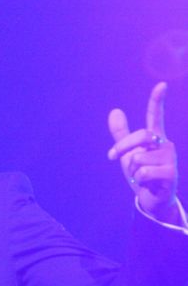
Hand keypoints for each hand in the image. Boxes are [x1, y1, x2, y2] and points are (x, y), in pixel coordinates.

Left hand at [107, 82, 178, 223]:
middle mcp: (165, 145)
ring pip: (139, 157)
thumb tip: (114, 110)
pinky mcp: (171, 173)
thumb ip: (121, 134)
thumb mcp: (128, 153)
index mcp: (155, 139)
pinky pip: (144, 172)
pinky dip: (140, 179)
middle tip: (113, 157)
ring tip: (142, 176)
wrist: (152, 199)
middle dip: (123, 147)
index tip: (161, 85)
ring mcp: (170, 159)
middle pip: (142, 135)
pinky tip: (149, 183)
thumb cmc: (142, 174)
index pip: (155, 117)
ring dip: (133, 170)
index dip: (157, 101)